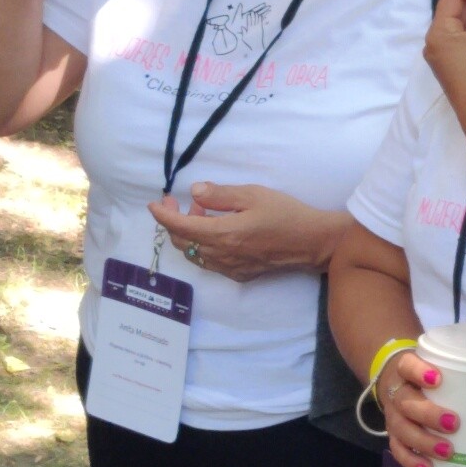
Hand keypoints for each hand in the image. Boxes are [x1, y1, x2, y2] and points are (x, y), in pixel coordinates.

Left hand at [148, 185, 343, 281]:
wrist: (311, 242)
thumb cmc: (285, 214)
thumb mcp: (253, 195)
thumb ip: (221, 194)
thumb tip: (195, 191)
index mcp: (223, 234)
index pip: (180, 227)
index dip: (162, 215)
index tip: (154, 204)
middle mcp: (222, 255)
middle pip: (183, 243)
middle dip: (173, 222)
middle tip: (178, 202)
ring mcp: (230, 268)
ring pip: (194, 254)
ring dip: (189, 234)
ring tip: (202, 212)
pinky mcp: (239, 275)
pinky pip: (210, 262)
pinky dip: (203, 246)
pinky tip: (217, 231)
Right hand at [376, 346, 456, 466]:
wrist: (398, 382)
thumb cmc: (429, 374)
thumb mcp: (440, 365)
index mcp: (405, 369)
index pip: (407, 366)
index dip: (418, 372)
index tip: (437, 379)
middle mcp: (396, 392)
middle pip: (406, 403)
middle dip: (429, 415)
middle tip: (454, 424)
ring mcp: (393, 416)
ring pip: (401, 429)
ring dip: (424, 442)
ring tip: (448, 452)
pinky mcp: (393, 435)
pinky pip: (398, 450)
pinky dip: (412, 461)